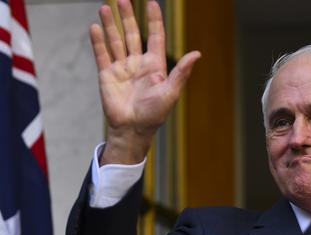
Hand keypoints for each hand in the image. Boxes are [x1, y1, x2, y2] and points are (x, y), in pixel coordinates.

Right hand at [90, 0, 200, 164]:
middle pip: (131, 33)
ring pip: (115, 41)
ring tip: (104, 7)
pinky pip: (102, 54)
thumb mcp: (171, 92)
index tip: (151, 2)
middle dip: (127, 16)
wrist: (133, 129)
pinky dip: (98, 41)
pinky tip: (95, 27)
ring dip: (110, 24)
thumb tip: (196, 54)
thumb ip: (181, 72)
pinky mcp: (107, 75)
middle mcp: (137, 63)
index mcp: (154, 65)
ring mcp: (121, 68)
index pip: (154, 36)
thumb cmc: (155, 114)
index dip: (153, 20)